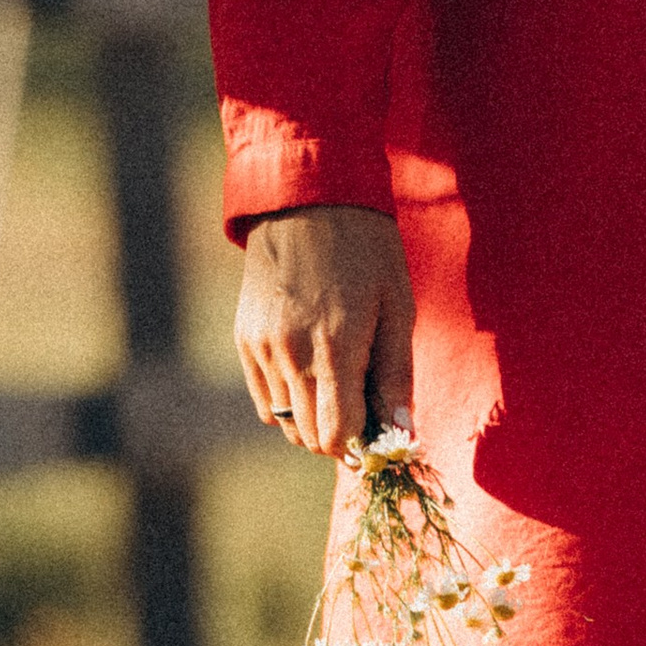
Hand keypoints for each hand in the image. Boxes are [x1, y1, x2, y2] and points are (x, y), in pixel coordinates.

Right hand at [233, 204, 414, 456]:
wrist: (308, 199)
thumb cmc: (366, 251)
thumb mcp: (397, 309)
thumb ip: (397, 377)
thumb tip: (401, 436)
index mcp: (334, 346)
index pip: (337, 435)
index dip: (361, 446)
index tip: (378, 433)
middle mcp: (290, 353)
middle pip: (310, 438)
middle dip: (341, 437)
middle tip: (364, 411)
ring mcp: (262, 347)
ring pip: (286, 423)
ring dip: (315, 420)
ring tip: (339, 386)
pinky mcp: (245, 339)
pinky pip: (265, 400)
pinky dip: (290, 403)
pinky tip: (312, 375)